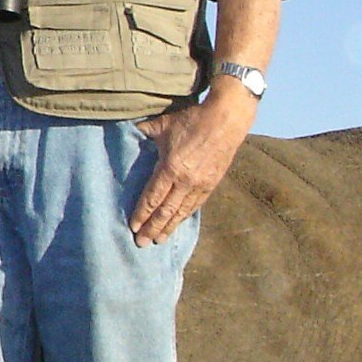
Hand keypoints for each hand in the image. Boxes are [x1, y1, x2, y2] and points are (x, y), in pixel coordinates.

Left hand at [128, 90, 253, 245]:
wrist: (227, 118)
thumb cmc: (194, 119)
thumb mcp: (165, 124)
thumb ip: (147, 131)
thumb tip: (133, 130)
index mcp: (171, 168)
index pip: (152, 197)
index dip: (142, 214)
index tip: (133, 227)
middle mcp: (185, 181)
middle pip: (165, 211)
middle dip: (152, 228)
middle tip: (140, 243)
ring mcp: (201, 184)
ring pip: (181, 212)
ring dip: (169, 227)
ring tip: (158, 240)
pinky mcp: (213, 183)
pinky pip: (196, 205)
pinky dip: (185, 216)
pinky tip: (178, 223)